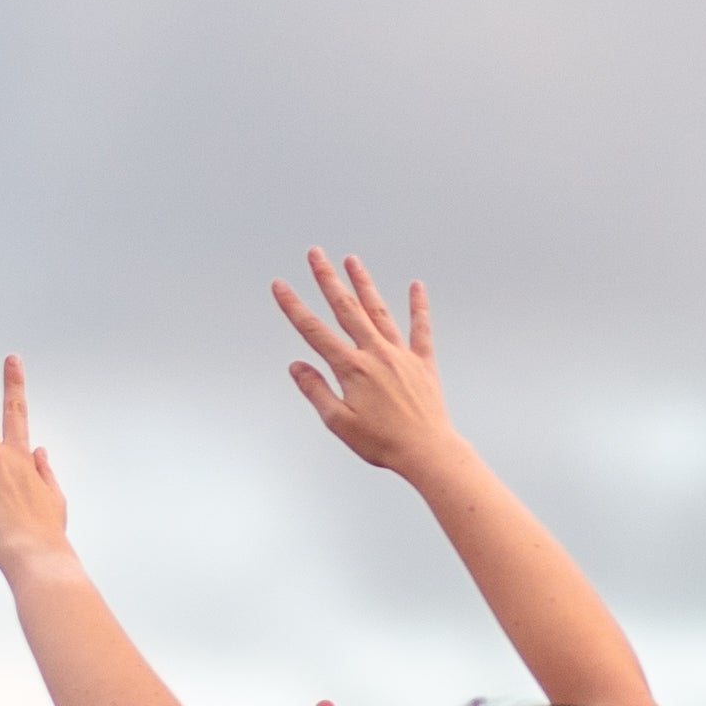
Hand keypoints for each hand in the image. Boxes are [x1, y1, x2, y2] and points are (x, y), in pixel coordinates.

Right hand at [274, 250, 460, 475]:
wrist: (426, 451)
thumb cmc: (381, 442)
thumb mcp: (338, 422)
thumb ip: (316, 390)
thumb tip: (296, 365)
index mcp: (351, 368)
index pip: (314, 331)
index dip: (294, 306)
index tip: (279, 284)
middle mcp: (375, 354)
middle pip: (346, 309)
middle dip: (328, 279)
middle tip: (315, 253)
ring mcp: (400, 355)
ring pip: (378, 311)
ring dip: (363, 284)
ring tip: (352, 260)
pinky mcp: (422, 362)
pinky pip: (420, 329)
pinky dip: (418, 306)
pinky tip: (416, 286)